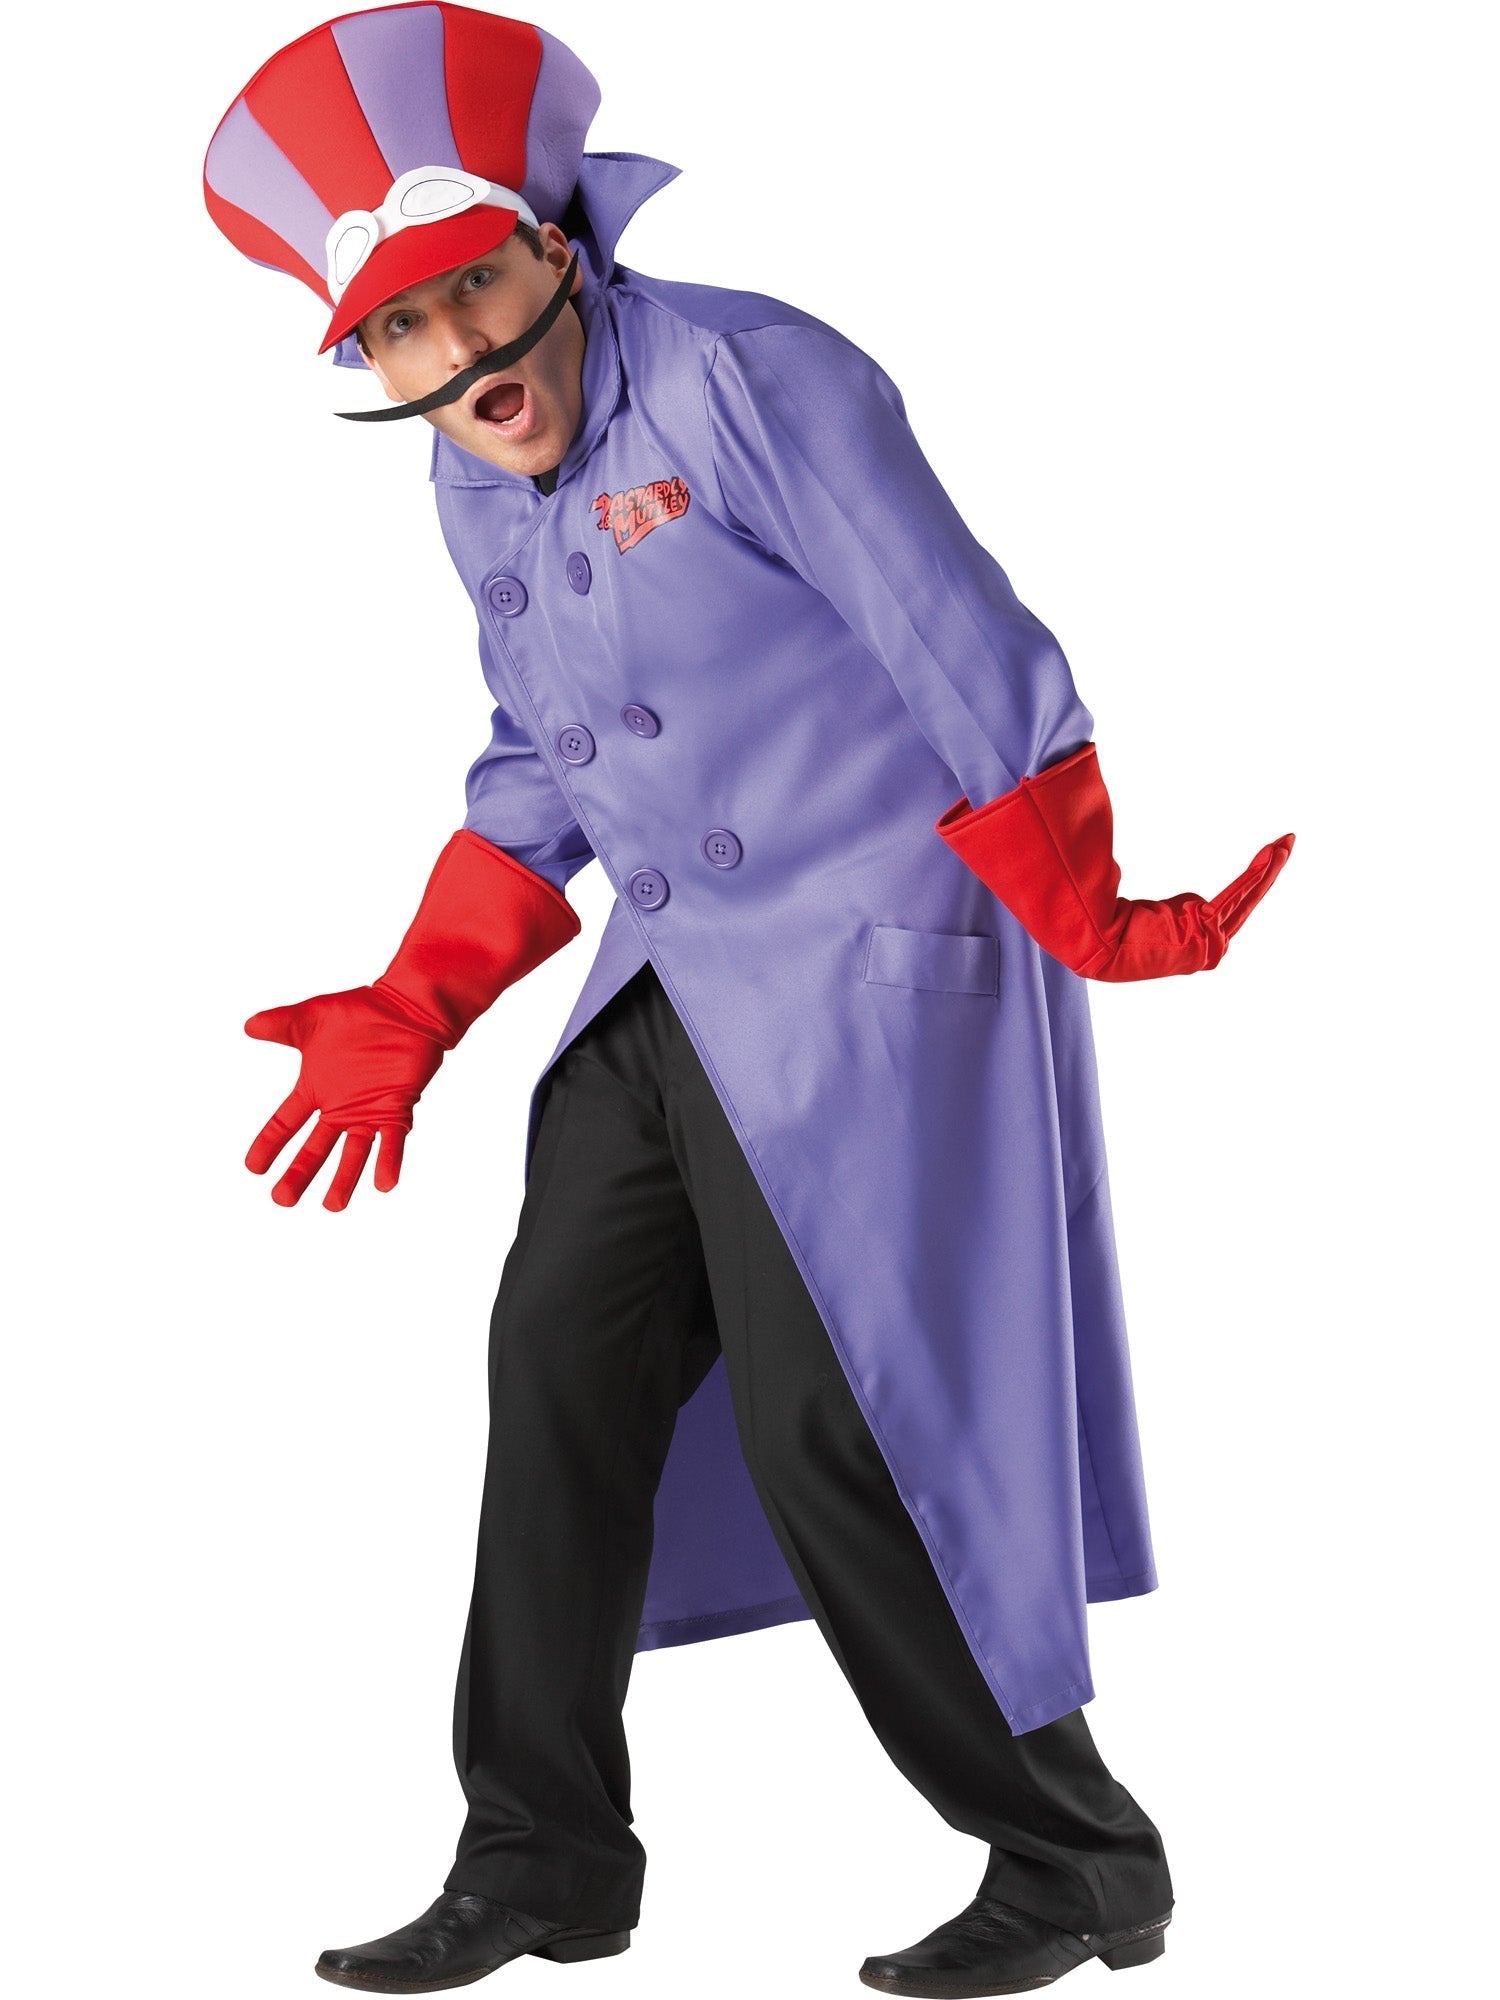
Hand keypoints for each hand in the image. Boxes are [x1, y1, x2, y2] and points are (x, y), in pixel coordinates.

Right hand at [243, 984, 447, 1209]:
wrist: (405, 1007)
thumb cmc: (359, 1012)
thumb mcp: (312, 1018)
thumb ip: (281, 1025)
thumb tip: (248, 1026)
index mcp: (316, 1090)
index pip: (286, 1123)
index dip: (269, 1144)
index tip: (253, 1168)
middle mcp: (340, 1108)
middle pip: (316, 1148)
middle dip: (300, 1174)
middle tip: (283, 1200)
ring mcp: (369, 1112)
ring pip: (354, 1154)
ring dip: (345, 1180)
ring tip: (333, 1207)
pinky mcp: (397, 1109)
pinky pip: (393, 1140)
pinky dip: (389, 1161)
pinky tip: (385, 1184)